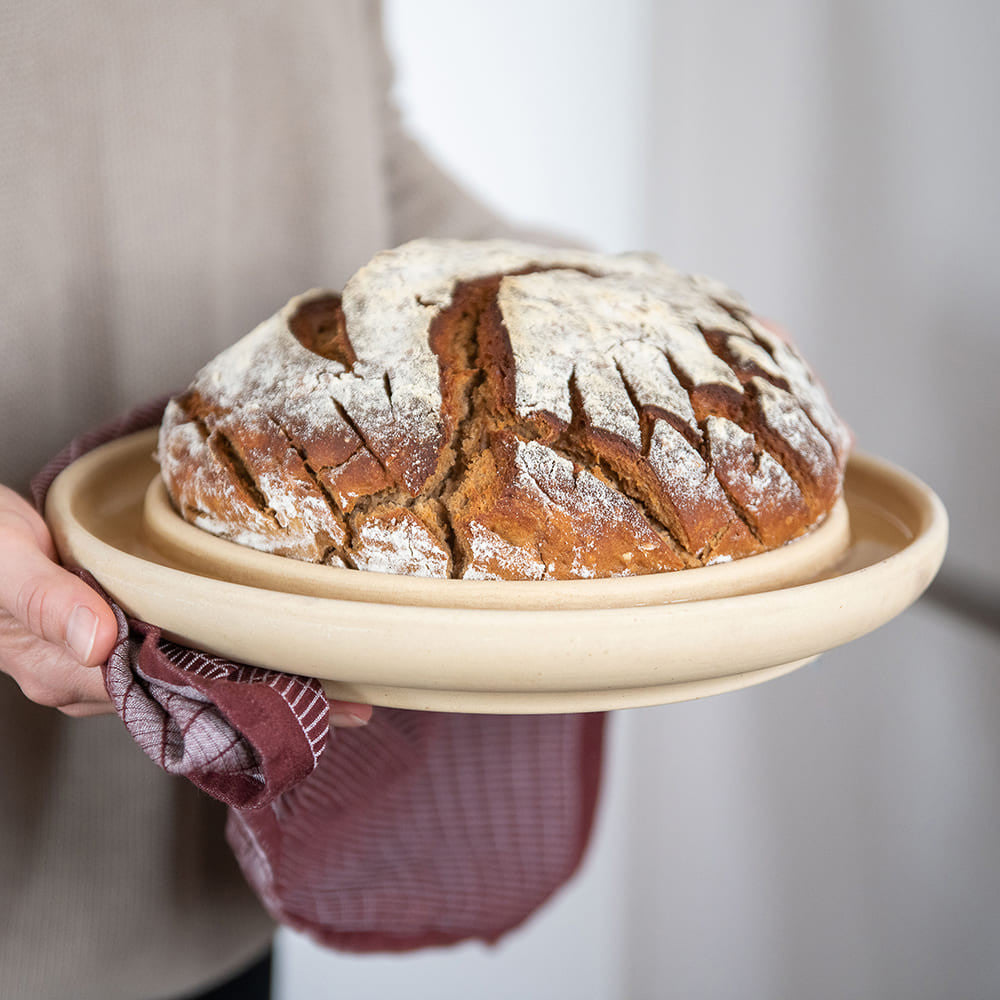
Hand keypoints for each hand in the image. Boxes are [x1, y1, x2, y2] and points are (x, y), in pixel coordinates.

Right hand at [0, 483, 371, 726]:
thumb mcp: (4, 562)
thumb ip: (46, 600)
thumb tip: (98, 642)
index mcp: (66, 671)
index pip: (169, 697)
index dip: (239, 701)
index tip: (304, 703)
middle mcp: (92, 679)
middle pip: (193, 701)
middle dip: (268, 705)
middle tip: (347, 708)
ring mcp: (105, 663)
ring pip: (193, 683)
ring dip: (258, 684)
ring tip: (335, 689)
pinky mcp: (116, 640)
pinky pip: (180, 658)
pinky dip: (230, 658)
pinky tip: (274, 655)